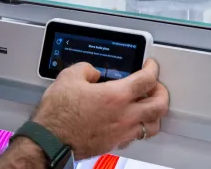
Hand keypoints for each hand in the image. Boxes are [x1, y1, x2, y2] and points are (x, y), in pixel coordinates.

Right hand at [30, 59, 168, 158]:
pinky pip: (135, 136)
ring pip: (152, 125)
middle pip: (159, 105)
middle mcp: (124, 116)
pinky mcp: (114, 144)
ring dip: (154, 113)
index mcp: (116, 96)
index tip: (150, 66)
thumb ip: (87, 69)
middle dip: (161, 92)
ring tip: (148, 105)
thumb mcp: (69, 77)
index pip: (146, 80)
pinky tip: (130, 121)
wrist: (49, 140)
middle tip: (154, 85)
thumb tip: (94, 72)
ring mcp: (121, 132)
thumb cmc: (58, 113)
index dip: (152, 69)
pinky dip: (138, 127)